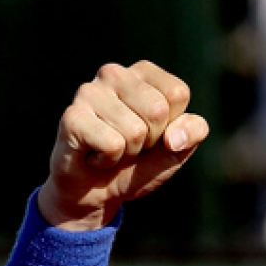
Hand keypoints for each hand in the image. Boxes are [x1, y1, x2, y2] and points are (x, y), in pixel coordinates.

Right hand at [38, 61, 209, 230]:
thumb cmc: (140, 162)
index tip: (153, 133)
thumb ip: (194, 132)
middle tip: (130, 144)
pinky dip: (109, 160)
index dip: (172, 124)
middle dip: (150, 140)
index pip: (177, 93)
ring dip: (128, 152)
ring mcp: (89, 92)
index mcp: (144, 74)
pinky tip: (95, 155)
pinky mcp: (71, 117)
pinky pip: (112, 144)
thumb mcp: (178, 148)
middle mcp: (114, 74)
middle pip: (158, 110)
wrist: (99, 191)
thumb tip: (174, 137)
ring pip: (135, 130)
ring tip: (111, 148)